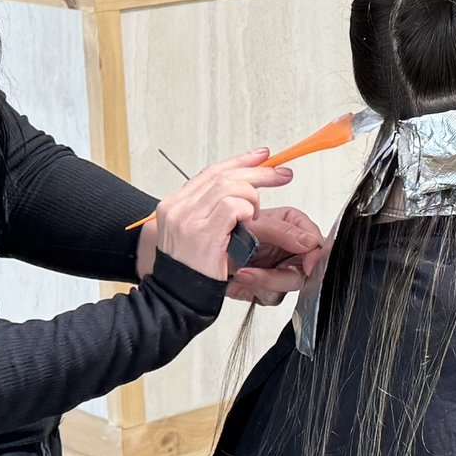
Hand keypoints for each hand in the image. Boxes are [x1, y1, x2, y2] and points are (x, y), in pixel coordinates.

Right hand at [138, 151, 311, 282]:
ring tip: (255, 217)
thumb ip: (212, 211)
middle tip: (282, 174)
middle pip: (223, 176)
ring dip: (252, 199)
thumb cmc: (189, 271)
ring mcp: (188, 220)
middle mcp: (178, 208)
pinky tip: (249, 224)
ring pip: (230, 187)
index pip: (211, 172)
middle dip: (258, 172)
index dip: (240, 161)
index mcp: (174, 205)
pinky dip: (247, 212)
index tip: (262, 156)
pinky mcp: (203, 233)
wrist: (173, 299)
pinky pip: (233, 207)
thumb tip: (240, 190)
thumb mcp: (197, 235)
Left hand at [224, 208, 325, 307]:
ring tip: (243, 273)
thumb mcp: (256, 225)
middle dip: (281, 274)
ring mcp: (278, 268)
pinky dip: (255, 288)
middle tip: (265, 274)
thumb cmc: (227, 231)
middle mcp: (288, 248)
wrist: (202, 254)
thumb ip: (284, 231)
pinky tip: (241, 278)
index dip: (316, 255)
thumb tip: (310, 243)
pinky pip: (272, 296)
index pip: (316, 243)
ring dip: (265, 282)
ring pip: (288, 285)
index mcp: (292, 226)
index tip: (309, 264)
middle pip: (305, 269)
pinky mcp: (267, 286)